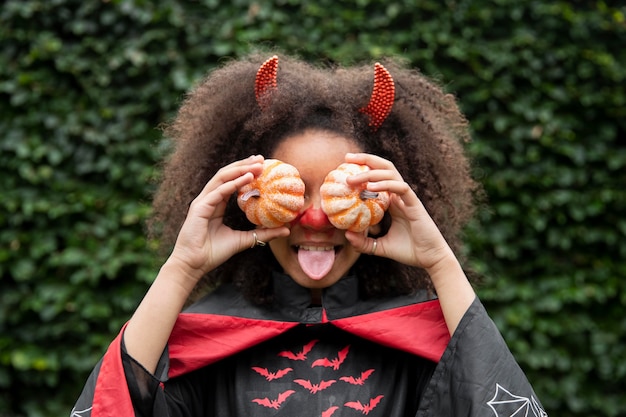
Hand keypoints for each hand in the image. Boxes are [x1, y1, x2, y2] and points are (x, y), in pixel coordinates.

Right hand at [166, 155, 289, 284]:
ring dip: (240, 170)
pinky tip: (246, 179)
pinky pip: (218, 192)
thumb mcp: (244, 240)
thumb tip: (286, 230)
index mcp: (216, 203)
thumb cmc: (214, 252)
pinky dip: (232, 184)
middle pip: (226, 175)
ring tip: (256, 165)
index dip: (245, 171)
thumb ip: (263, 233)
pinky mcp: (199, 208)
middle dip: (244, 165)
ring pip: (222, 179)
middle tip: (261, 159)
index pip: (231, 181)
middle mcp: (209, 199)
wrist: (194, 264)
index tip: (262, 165)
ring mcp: (202, 202)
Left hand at [342, 153, 454, 271]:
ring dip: (371, 172)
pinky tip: (371, 186)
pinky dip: (386, 184)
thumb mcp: (379, 247)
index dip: (363, 168)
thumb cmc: (408, 251)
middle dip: (366, 159)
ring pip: (390, 174)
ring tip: (353, 178)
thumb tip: (346, 235)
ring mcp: (407, 198)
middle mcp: (400, 195)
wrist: (430, 259)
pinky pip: (400, 187)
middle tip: (347, 157)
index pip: (378, 177)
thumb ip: (363, 242)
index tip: (345, 166)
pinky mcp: (414, 204)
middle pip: (384, 168)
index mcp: (393, 201)